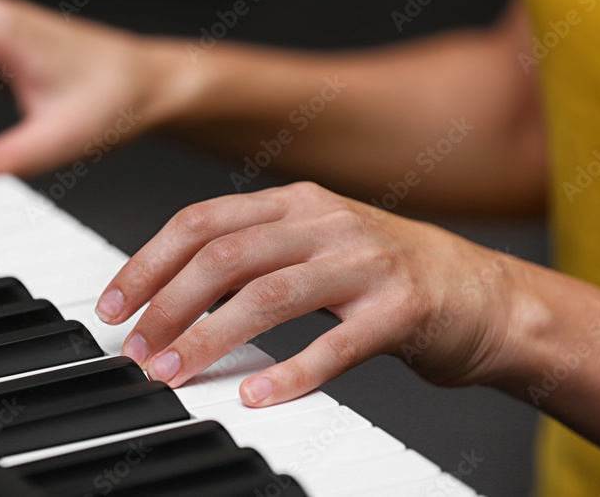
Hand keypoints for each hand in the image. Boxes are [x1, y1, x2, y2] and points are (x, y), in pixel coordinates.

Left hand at [95, 181, 522, 405]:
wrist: (484, 294)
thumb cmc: (387, 275)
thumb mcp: (315, 245)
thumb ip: (254, 256)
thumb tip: (173, 294)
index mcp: (296, 202)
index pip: (203, 221)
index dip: (149, 262)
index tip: (115, 306)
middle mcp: (326, 222)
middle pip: (225, 255)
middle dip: (168, 304)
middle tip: (139, 349)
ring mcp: (365, 261)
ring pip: (269, 294)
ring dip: (211, 337)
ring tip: (175, 373)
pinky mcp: (401, 309)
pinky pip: (335, 344)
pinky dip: (290, 372)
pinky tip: (256, 396)